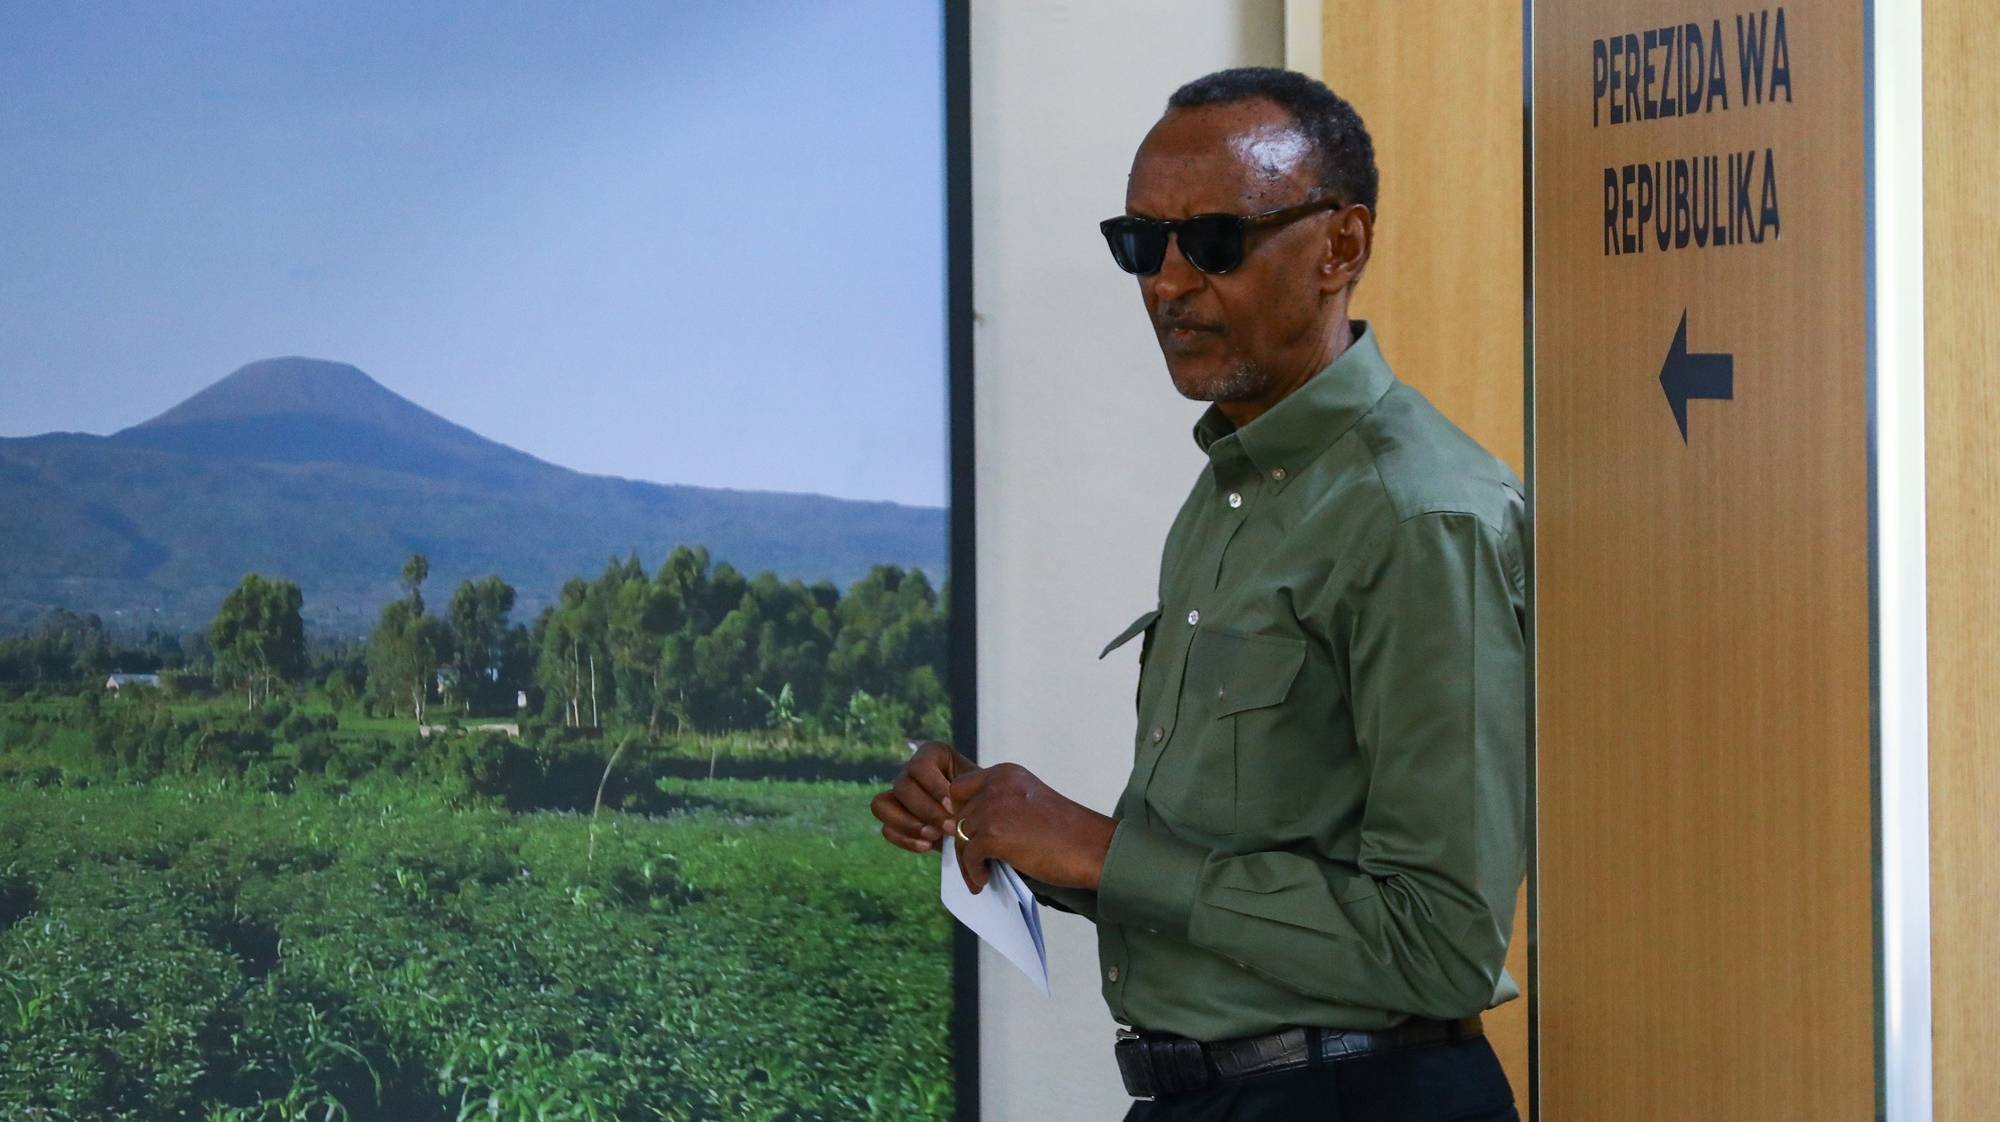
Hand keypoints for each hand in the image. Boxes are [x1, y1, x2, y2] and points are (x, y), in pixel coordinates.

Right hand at [871, 739, 977, 854]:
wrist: (981, 815)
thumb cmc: (983, 796)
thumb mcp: (982, 786)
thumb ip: (971, 790)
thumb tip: (956, 806)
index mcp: (932, 754)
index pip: (920, 766)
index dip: (934, 788)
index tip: (954, 807)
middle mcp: (910, 771)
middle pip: (902, 786)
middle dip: (926, 811)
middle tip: (949, 828)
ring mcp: (897, 795)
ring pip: (882, 805)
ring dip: (908, 824)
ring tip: (934, 837)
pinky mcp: (894, 819)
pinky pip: (886, 829)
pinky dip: (905, 839)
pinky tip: (928, 846)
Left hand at [948, 762, 1116, 894]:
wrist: (1093, 847)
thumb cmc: (1067, 832)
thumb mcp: (1029, 803)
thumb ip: (999, 807)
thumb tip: (964, 830)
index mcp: (1006, 773)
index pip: (959, 788)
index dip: (960, 812)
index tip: (969, 833)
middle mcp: (996, 785)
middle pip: (957, 814)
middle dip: (962, 839)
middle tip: (974, 861)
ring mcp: (993, 808)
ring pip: (960, 836)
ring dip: (967, 859)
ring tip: (980, 876)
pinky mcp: (994, 834)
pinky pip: (969, 855)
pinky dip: (973, 871)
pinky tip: (985, 880)